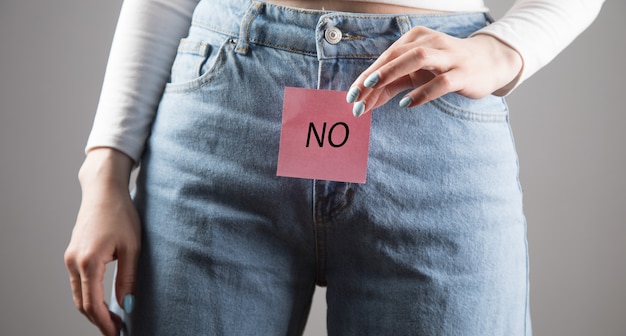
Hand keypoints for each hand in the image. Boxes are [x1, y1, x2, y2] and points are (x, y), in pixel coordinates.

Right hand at [64, 149, 140, 335]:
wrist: (104, 190)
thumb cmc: (121, 214)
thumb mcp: (132, 248)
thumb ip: (128, 278)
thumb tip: (127, 305)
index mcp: (88, 262)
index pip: (92, 304)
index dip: (105, 323)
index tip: (118, 333)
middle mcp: (74, 262)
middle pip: (82, 304)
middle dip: (98, 321)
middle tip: (117, 330)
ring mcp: (70, 258)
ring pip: (77, 295)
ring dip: (92, 310)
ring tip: (112, 319)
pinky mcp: (72, 254)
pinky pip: (77, 283)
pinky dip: (88, 297)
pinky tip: (102, 301)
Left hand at [346, 27, 522, 115]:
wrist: (489, 62)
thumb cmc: (445, 66)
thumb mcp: (415, 74)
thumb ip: (391, 84)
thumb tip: (365, 101)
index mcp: (416, 38)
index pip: (386, 56)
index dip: (366, 76)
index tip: (351, 96)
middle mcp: (431, 42)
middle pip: (396, 55)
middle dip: (374, 75)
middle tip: (356, 94)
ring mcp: (448, 56)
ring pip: (417, 58)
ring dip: (392, 73)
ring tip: (374, 88)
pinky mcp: (463, 73)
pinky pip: (441, 81)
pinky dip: (422, 92)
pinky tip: (406, 103)